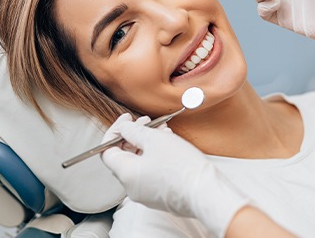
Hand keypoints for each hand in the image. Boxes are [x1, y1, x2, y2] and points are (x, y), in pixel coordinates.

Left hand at [101, 114, 248, 237]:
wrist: (207, 192)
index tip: (126, 120)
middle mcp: (132, 186)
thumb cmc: (182, 167)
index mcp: (126, 174)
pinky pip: (151, 171)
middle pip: (124, 155)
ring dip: (147, 142)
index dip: (115, 132)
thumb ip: (134, 131)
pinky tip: (169, 142)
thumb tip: (123, 127)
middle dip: (134, 134)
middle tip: (146, 122)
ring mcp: (146, 192)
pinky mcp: (160, 194)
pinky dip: (155, 155)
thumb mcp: (155, 140)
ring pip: (140, 161)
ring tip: (162, 130)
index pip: (107, 151)